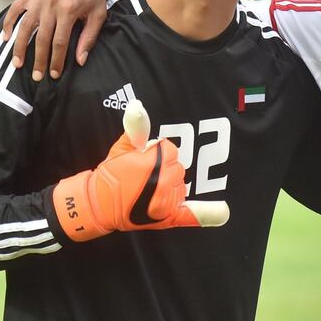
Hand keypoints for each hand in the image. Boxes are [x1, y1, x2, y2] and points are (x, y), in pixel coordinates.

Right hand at [1, 0, 114, 80]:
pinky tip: (6, 37)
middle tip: (36, 77)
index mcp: (68, 11)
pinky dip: (9, 22)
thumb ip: (88, 38)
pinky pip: (16, 8)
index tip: (54, 75)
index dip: (56, 60)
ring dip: (20, 46)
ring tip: (17, 63)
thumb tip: (79, 61)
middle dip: (38, 60)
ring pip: (25, 26)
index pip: (59, 43)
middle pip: (41, 38)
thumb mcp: (98, 16)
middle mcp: (51, 3)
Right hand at [53, 101, 228, 240]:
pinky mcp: (167, 216)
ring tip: (148, 190)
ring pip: (182, 185)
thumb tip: (137, 105)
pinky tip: (222, 212)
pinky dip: (206, 214)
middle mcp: (163, 180)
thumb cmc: (110, 175)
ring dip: (170, 185)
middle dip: (164, 169)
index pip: (170, 150)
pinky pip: (191, 214)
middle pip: (178, 167)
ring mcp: (166, 200)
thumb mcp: (122, 148)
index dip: (156, 154)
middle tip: (144, 177)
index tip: (143, 161)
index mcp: (153, 161)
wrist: (98, 204)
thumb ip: (136, 128)